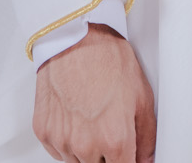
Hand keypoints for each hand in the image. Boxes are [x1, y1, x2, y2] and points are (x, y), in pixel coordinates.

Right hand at [33, 24, 154, 162]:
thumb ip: (147, 136)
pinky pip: (59, 153)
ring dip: (89, 153)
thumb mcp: (142, 96)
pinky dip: (69, 145)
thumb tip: (147, 157)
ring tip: (96, 123)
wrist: (74, 40)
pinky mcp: (44, 133)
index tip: (131, 156)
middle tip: (112, 135)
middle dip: (110, 157)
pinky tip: (78, 121)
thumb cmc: (108, 60)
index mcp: (114, 139)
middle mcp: (85, 146)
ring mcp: (62, 141)